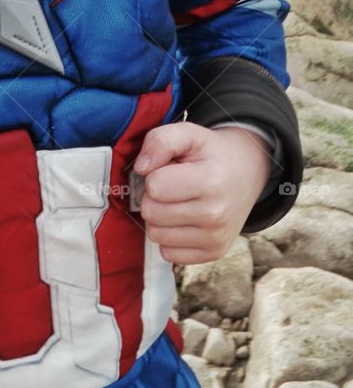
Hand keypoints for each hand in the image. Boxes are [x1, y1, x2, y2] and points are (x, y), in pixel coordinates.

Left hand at [133, 121, 271, 264]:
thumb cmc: (211, 153)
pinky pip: (168, 253)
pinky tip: (185, 219)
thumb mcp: (189, 133)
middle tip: (174, 186)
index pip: (154, 187)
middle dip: (155, 196)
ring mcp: (216, 238)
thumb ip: (160, 141)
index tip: (171, 169)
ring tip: (180, 201)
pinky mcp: (213, 253)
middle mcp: (216, 215)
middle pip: (151, 212)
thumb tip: (141, 168)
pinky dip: (170, 236)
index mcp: (211, 182)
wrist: (247, 172)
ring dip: (160, 217)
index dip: (155, 174)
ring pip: (155, 235)